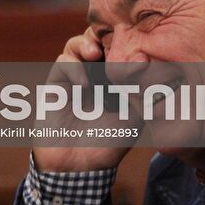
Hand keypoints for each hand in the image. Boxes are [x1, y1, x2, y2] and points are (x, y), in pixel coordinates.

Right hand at [32, 27, 133, 172]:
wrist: (77, 168)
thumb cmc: (108, 144)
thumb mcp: (135, 116)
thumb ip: (142, 91)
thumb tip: (148, 63)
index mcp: (113, 76)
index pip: (117, 45)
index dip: (124, 38)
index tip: (134, 39)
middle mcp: (93, 73)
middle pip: (97, 38)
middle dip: (104, 35)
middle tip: (112, 40)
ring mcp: (74, 77)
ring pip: (77, 44)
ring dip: (86, 43)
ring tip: (95, 53)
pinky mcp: (56, 84)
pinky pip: (62, 63)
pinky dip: (73, 66)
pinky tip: (84, 84)